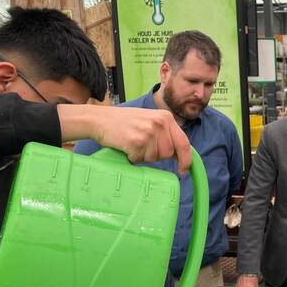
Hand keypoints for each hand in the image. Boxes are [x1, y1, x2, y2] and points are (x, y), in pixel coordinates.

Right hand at [58, 105, 191, 173]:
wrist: (100, 119)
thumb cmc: (125, 122)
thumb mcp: (150, 120)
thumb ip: (166, 133)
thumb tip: (180, 155)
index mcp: (166, 117)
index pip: (184, 142)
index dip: (186, 159)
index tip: (183, 170)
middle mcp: (160, 123)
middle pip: (168, 153)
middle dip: (156, 155)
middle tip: (142, 145)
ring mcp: (148, 132)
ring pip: (154, 158)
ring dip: (143, 156)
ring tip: (133, 143)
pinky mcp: (136, 141)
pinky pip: (140, 159)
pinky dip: (132, 157)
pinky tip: (126, 146)